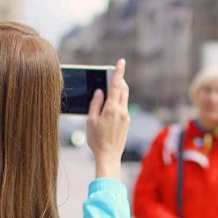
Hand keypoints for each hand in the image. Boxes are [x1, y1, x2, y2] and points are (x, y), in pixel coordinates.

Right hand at [87, 58, 129, 179]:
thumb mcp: (91, 120)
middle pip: (123, 90)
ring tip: (109, 90)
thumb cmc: (97, 140)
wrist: (109, 156)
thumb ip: (95, 104)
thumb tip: (99, 92)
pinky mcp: (127, 123)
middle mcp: (122, 111)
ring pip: (124, 99)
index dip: (118, 72)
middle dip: (119, 81)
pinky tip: (110, 106)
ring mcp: (126, 117)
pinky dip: (118, 102)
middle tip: (112, 75)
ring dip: (118, 92)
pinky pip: (123, 107)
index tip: (121, 62)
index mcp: (112, 109)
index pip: (116, 85)